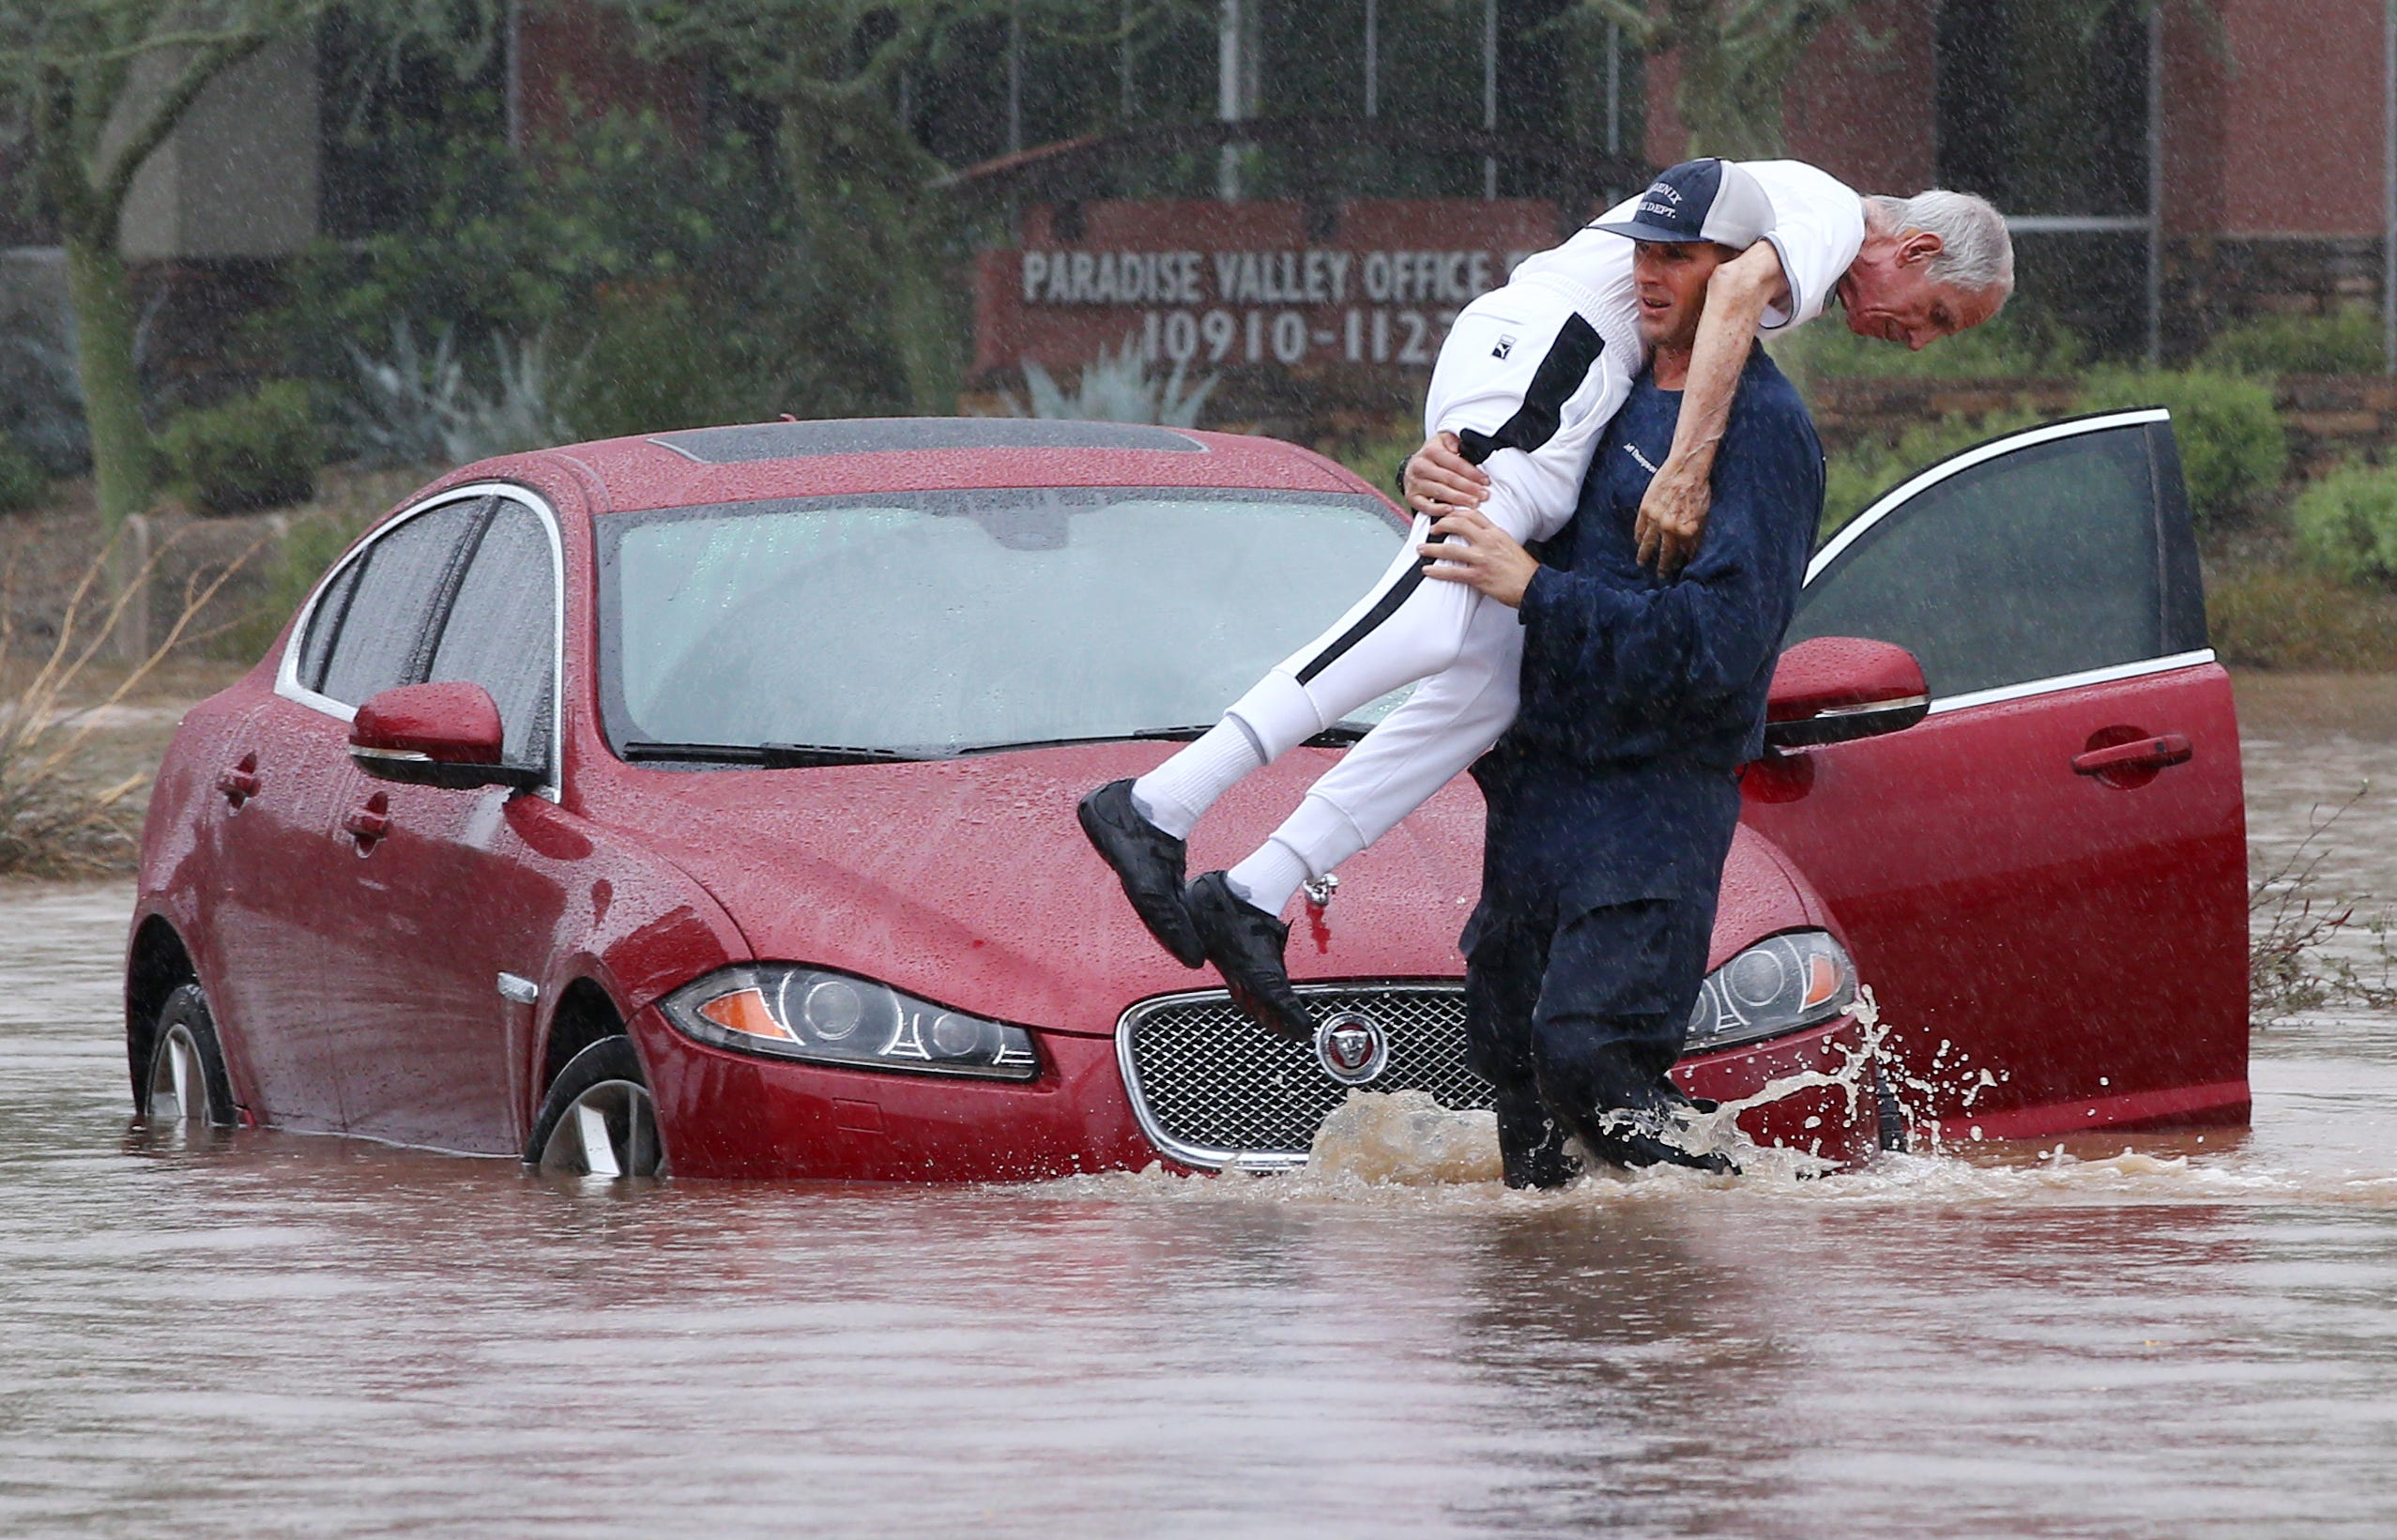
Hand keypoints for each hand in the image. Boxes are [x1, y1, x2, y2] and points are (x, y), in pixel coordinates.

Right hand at [1403, 431, 1488, 516]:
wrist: (1413, 466)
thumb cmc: (1434, 455)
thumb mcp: (1443, 440)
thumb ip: (1453, 440)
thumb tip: (1458, 446)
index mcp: (1430, 451)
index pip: (1455, 463)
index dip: (1472, 473)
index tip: (1485, 480)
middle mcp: (1420, 466)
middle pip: (1449, 478)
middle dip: (1469, 488)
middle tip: (1483, 495)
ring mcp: (1415, 482)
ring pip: (1440, 492)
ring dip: (1459, 499)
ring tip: (1473, 503)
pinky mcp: (1411, 496)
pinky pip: (1424, 506)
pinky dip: (1437, 510)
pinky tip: (1450, 510)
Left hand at [1419, 506, 1537, 607]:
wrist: (1534, 586)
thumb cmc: (1524, 569)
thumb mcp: (1510, 545)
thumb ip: (1494, 538)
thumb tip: (1479, 537)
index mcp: (1496, 533)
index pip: (1473, 515)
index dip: (1456, 513)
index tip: (1447, 514)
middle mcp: (1488, 542)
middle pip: (1459, 524)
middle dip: (1441, 525)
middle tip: (1433, 529)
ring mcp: (1482, 558)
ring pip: (1450, 548)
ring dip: (1432, 549)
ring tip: (1422, 549)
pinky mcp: (1478, 576)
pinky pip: (1452, 572)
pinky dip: (1437, 571)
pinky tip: (1428, 570)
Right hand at [1634, 457, 1711, 577]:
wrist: (1686, 468)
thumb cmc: (1699, 489)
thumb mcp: (1703, 515)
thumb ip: (1696, 536)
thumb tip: (1691, 553)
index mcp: (1685, 531)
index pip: (1680, 554)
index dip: (1677, 563)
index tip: (1675, 570)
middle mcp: (1669, 528)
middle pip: (1663, 553)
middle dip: (1661, 566)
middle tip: (1659, 576)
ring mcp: (1655, 519)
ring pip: (1647, 543)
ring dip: (1644, 554)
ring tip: (1641, 562)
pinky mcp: (1645, 508)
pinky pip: (1639, 528)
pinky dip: (1638, 536)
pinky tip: (1638, 541)